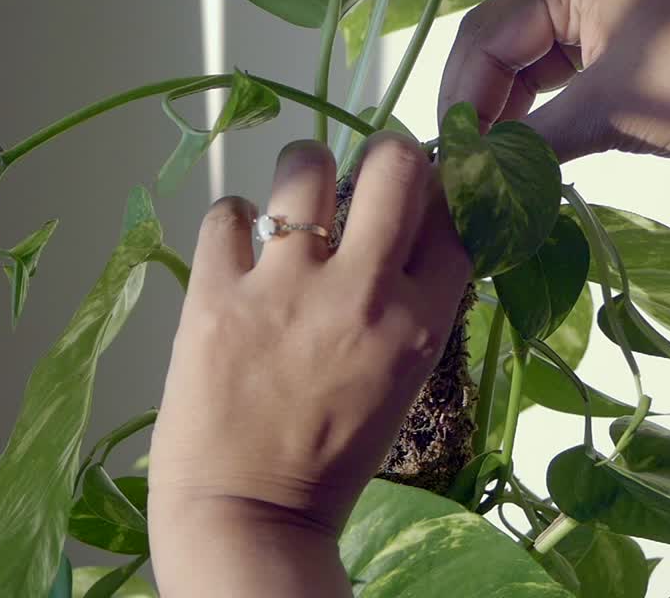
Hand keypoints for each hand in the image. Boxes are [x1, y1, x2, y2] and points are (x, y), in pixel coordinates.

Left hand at [148, 136, 470, 594]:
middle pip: (394, 165)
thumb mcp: (400, 383)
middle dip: (385, 154)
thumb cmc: (331, 460)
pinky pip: (228, 212)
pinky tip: (238, 253)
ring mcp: (285, 288)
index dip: (440, 191)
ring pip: (304, 164)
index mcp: (419, 323)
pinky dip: (233, 224)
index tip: (419, 194)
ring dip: (302, 171)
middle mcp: (360, 292)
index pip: (453, 215)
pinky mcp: (216, 293)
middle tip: (365, 175)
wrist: (248, 516)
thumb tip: (404, 237)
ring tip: (292, 202)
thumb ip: (409, 309)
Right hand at [439, 0, 669, 171]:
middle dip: (479, 109)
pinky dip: (537, 119)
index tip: (451, 161)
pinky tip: (524, 158)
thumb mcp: (606, 112)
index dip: (462, 100)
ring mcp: (598, 13)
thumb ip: (527, 144)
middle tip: (463, 172)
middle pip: (497, 48)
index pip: (485, 36)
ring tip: (491, 173)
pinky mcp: (616, 49)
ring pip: (522, 68)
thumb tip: (465, 183)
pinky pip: (555, 82)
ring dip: (506, 119)